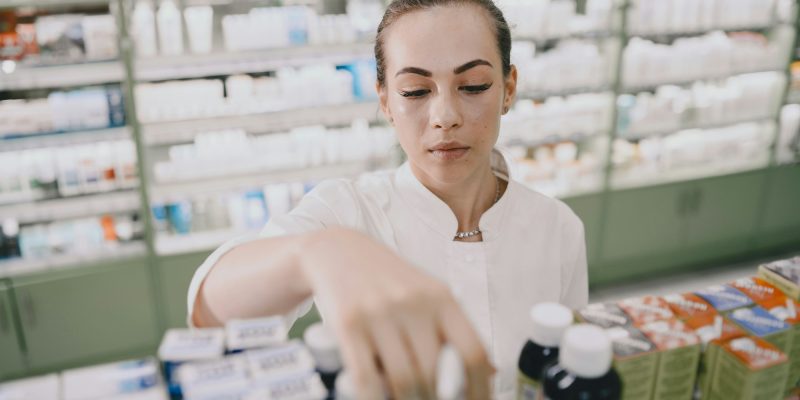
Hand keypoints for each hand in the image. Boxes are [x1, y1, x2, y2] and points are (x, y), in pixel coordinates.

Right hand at [298, 227, 493, 399]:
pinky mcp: (349, 324)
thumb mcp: (426, 295)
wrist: (338, 250)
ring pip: (404, 381)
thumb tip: (487, 373)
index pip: (472, 352)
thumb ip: (452, 331)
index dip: (478, 388)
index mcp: (441, 298)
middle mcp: (414, 303)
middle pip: (436, 373)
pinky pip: (366, 378)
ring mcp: (380, 313)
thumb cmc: (386, 279)